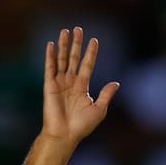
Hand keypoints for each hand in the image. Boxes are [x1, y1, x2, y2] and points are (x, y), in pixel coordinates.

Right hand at [41, 27, 113, 144]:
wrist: (64, 135)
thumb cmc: (81, 126)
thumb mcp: (99, 109)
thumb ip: (106, 95)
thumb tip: (116, 83)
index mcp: (82, 87)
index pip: (87, 65)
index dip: (91, 53)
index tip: (94, 40)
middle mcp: (70, 82)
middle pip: (74, 58)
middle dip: (77, 44)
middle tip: (78, 29)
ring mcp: (59, 83)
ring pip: (62, 60)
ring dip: (64, 45)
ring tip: (66, 31)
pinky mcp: (49, 86)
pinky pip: (49, 68)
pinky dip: (50, 56)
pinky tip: (51, 45)